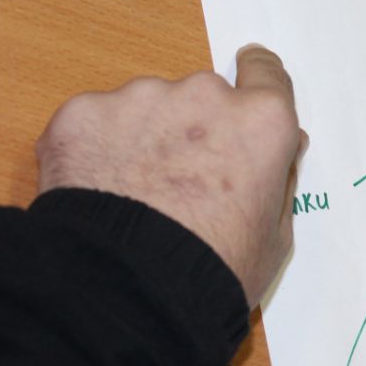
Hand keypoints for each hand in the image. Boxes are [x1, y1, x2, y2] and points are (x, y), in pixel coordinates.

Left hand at [35, 45, 305, 306]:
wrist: (129, 293)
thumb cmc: (214, 269)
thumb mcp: (276, 234)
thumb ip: (280, 178)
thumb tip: (281, 149)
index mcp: (261, 123)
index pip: (266, 73)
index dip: (257, 80)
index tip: (247, 82)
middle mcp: (204, 96)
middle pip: (204, 96)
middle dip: (195, 127)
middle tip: (183, 182)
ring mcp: (140, 100)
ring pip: (147, 107)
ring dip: (145, 138)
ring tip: (136, 196)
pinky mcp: (83, 114)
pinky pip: (97, 123)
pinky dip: (97, 150)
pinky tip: (99, 193)